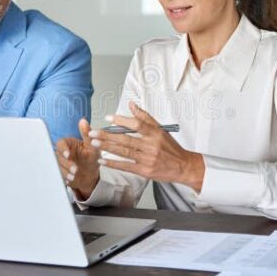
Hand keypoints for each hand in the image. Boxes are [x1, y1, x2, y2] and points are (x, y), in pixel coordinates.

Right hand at [55, 118, 100, 199]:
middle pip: (58, 156)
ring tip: (74, 175)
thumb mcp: (92, 145)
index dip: (63, 149)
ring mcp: (60, 163)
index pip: (61, 143)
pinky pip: (58, 174)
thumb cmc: (91, 158)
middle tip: (74, 169)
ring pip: (57, 166)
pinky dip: (64, 177)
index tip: (68, 155)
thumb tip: (83, 121)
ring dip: (65, 171)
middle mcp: (62, 153)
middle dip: (65, 163)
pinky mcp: (60, 172)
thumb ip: (87, 134)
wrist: (91, 174)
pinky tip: (70, 179)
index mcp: (69, 144)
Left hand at [89, 102, 204, 191]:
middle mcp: (151, 146)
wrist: (183, 167)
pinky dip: (113, 163)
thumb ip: (145, 117)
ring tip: (94, 143)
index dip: (121, 120)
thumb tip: (132, 104)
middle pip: (126, 139)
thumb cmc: (171, 148)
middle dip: (107, 136)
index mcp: (155, 134)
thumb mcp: (161, 129)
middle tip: (93, 132)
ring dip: (107, 148)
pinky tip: (103, 160)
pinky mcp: (145, 171)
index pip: (137, 124)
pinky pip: (126, 166)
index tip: (108, 117)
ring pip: (124, 152)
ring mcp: (147, 159)